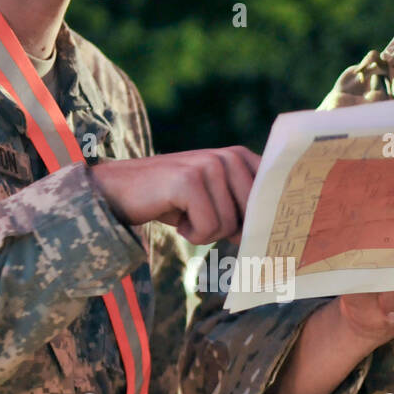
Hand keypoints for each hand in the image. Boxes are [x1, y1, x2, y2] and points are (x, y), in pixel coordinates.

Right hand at [91, 147, 259, 245]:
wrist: (121, 190)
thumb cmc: (172, 200)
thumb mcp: (213, 200)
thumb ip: (242, 210)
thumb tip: (268, 238)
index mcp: (240, 158)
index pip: (272, 195)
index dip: (268, 220)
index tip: (268, 237)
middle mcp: (229, 156)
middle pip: (251, 218)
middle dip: (227, 230)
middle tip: (201, 220)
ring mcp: (209, 165)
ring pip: (229, 226)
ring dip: (204, 232)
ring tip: (185, 215)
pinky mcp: (189, 180)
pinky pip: (208, 228)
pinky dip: (191, 233)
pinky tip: (176, 217)